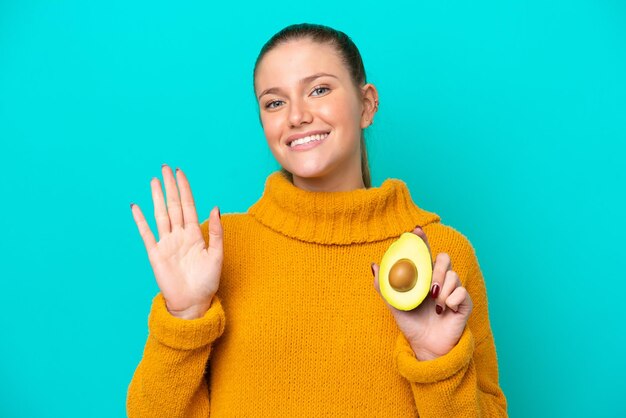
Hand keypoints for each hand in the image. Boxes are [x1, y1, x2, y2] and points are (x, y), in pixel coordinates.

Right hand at [130, 164, 223, 318]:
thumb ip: (216, 232)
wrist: (193, 303)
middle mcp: (179, 235)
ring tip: (154, 181)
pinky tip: (136, 207)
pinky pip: (147, 234)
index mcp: (194, 234)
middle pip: (173, 206)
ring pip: (161, 215)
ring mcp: (166, 243)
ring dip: (157, 198)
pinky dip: (141, 220)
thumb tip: (214, 207)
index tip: (180, 173)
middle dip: (170, 187)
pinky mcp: (156, 254)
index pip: (189, 206)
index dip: (184, 189)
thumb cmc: (207, 282)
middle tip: (165, 168)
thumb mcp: (217, 255)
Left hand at [372, 227, 472, 359]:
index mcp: (423, 277)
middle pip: (443, 258)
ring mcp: (452, 290)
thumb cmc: (411, 324)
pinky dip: (452, 300)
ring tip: (435, 305)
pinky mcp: (463, 303)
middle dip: (436, 269)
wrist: (425, 346)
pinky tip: (444, 311)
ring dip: (443, 290)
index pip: (424, 252)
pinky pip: (462, 292)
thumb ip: (384, 286)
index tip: (416, 231)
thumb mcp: (394, 304)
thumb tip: (374, 265)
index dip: (422, 240)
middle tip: (429, 287)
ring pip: (453, 275)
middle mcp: (439, 280)